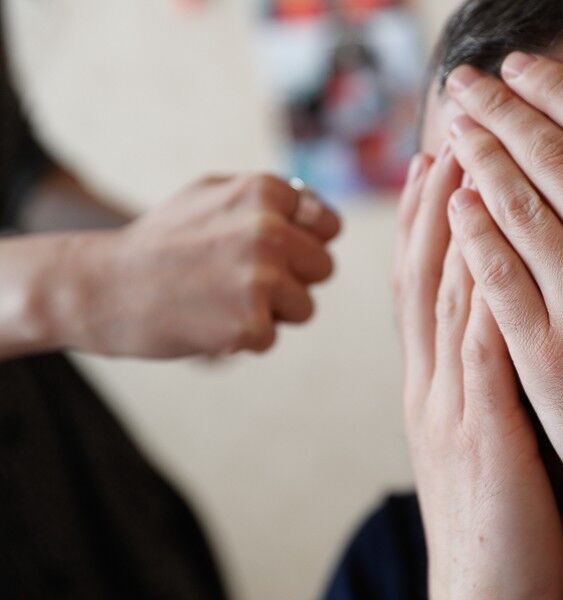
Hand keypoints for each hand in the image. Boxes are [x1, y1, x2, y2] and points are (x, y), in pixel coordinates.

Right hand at [55, 174, 339, 357]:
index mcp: (264, 192)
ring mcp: (259, 278)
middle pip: (323, 268)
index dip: (306, 244)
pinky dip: (243, 338)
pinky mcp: (249, 324)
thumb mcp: (212, 194)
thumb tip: (318, 210)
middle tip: (244, 281)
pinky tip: (208, 321)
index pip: (328, 225)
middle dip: (293, 280)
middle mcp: (267, 230)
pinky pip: (271, 338)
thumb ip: (269, 199)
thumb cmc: (163, 241)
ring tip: (222, 299)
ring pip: (304, 307)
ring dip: (272, 312)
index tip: (279, 252)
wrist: (105, 287)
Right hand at [395, 150, 562, 598]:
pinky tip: (491, 236)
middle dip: (433, 200)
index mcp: (433, 387)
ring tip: (463, 157)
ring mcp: (452, 403)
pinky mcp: (483, 429)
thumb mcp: (484, 442)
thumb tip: (510, 332)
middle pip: (425, 275)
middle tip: (445, 134)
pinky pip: (480, 340)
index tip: (439, 163)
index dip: (425, 223)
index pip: (424, 288)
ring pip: (447, 294)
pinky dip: (480, 282)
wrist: (482, 595)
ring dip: (453, 222)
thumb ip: (490, 384)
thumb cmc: (502, 521)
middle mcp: (432, 384)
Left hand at [443, 55, 562, 591]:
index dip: (561, 89)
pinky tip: (452, 201)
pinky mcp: (542, 352)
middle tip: (468, 82)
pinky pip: (495, 274)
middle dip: (502, 109)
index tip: (525, 68)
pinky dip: (471, 231)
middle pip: (552, 158)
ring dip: (477, 158)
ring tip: (452, 126)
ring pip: (515, 207)